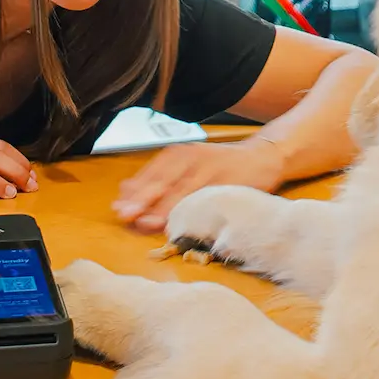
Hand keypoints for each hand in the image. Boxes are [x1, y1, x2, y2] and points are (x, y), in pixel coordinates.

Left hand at [113, 139, 289, 232]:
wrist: (261, 157)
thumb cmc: (218, 165)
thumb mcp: (186, 165)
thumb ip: (158, 177)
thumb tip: (125, 190)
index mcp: (177, 155)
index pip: (150, 175)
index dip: (134, 193)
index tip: (118, 209)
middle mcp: (191, 157)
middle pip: (163, 181)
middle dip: (143, 201)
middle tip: (127, 216)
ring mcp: (210, 169)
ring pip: (183, 191)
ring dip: (164, 209)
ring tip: (147, 223)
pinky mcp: (228, 181)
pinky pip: (207, 197)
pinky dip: (192, 210)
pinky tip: (181, 222)